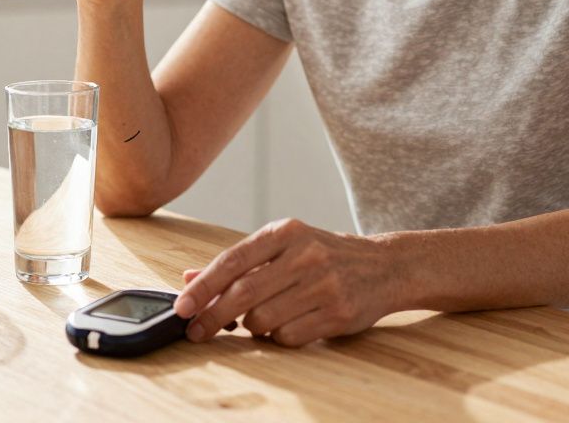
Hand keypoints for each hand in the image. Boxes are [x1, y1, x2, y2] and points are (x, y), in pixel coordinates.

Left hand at [174, 218, 399, 346]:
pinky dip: (278, 337)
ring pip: (262, 319)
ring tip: (260, 317)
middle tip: (196, 331)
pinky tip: (288, 324)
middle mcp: (304, 255)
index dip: (203, 286)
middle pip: (243, 294)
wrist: (386, 266)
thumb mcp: (283, 246)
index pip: (233, 260)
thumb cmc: (324, 256)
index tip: (181, 307)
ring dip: (251, 326)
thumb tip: (190, 277)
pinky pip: (288, 337)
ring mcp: (324, 285)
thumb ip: (239, 263)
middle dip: (213, 316)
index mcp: (285, 232)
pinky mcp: (338, 314)